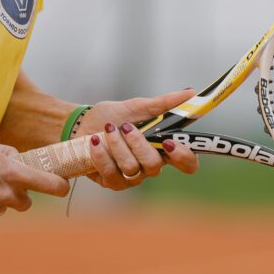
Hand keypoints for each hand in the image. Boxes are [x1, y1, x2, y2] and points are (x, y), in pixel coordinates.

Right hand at [0, 138, 69, 223]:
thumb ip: (10, 155)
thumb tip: (20, 161)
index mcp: (14, 174)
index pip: (50, 185)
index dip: (59, 186)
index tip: (62, 186)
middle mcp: (5, 195)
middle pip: (24, 203)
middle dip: (18, 195)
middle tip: (5, 183)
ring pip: (2, 208)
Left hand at [77, 88, 197, 190]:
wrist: (82, 124)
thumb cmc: (113, 116)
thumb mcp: (138, 107)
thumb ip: (164, 103)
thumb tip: (191, 91)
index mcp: (163, 148)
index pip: (187, 163)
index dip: (184, 157)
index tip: (170, 142)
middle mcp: (150, 166)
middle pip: (155, 166)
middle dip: (139, 144)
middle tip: (126, 127)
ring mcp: (132, 177)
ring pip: (132, 169)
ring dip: (117, 145)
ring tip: (107, 129)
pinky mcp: (112, 182)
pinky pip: (111, 173)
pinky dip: (102, 154)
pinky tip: (96, 140)